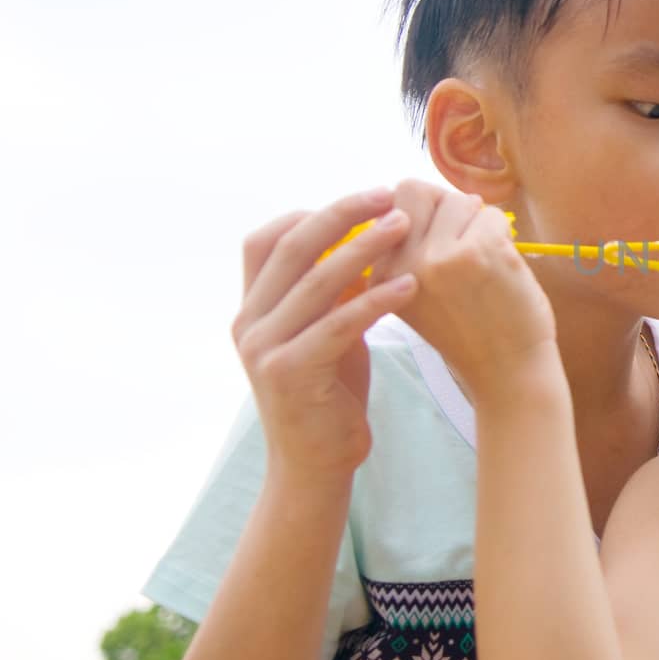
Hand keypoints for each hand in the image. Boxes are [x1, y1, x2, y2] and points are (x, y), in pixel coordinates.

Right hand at [232, 187, 418, 481]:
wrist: (314, 465)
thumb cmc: (329, 393)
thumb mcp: (325, 331)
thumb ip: (329, 292)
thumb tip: (361, 237)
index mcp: (252, 307)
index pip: (266, 239)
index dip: (312, 212)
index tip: (363, 198)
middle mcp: (249, 322)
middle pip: (293, 247)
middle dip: (342, 213)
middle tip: (386, 194)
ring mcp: (264, 348)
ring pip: (317, 281)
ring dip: (365, 248)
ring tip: (404, 226)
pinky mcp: (291, 374)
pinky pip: (338, 325)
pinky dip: (375, 300)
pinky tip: (410, 285)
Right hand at [367, 179, 557, 403]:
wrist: (506, 371)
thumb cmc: (469, 331)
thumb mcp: (416, 295)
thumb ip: (408, 251)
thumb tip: (419, 192)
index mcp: (379, 276)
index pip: (392, 204)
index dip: (423, 210)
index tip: (443, 236)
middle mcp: (400, 265)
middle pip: (417, 190)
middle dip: (446, 207)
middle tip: (466, 243)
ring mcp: (437, 258)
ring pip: (457, 199)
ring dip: (478, 223)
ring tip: (484, 262)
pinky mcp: (476, 253)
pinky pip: (490, 214)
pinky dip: (503, 234)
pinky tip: (501, 268)